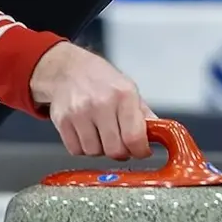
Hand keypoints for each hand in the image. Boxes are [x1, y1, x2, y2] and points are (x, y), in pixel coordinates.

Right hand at [28, 42, 156, 160]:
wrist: (67, 69)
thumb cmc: (100, 80)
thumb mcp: (128, 89)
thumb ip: (143, 114)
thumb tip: (159, 134)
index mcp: (123, 95)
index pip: (135, 137)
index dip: (140, 151)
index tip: (141, 151)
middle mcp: (101, 103)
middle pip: (115, 150)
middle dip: (121, 152)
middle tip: (121, 144)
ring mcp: (79, 113)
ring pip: (94, 153)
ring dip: (100, 149)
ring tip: (100, 134)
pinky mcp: (62, 121)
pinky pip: (76, 151)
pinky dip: (83, 148)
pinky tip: (86, 133)